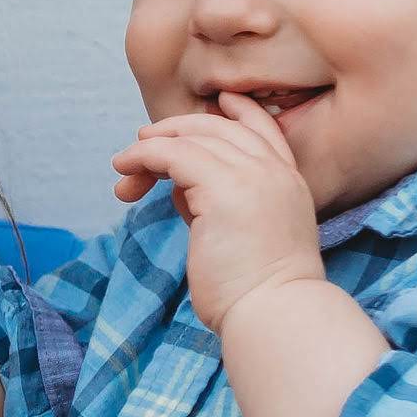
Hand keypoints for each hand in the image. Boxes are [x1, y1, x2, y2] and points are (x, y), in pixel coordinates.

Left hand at [111, 95, 325, 331]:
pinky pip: (173, 155)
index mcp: (290, 184)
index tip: (219, 102)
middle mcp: (275, 172)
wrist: (275, 314)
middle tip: (144, 141)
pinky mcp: (223, 189)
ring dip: (153, 146)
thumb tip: (182, 192)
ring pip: (194, 138)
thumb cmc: (257, 292)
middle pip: (221, 128)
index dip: (240, 112)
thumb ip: (220, 205)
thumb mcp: (246, 237)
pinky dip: (144, 157)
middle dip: (178, 131)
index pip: (265, 130)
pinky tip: (125, 169)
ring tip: (125, 163)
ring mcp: (253, 176)